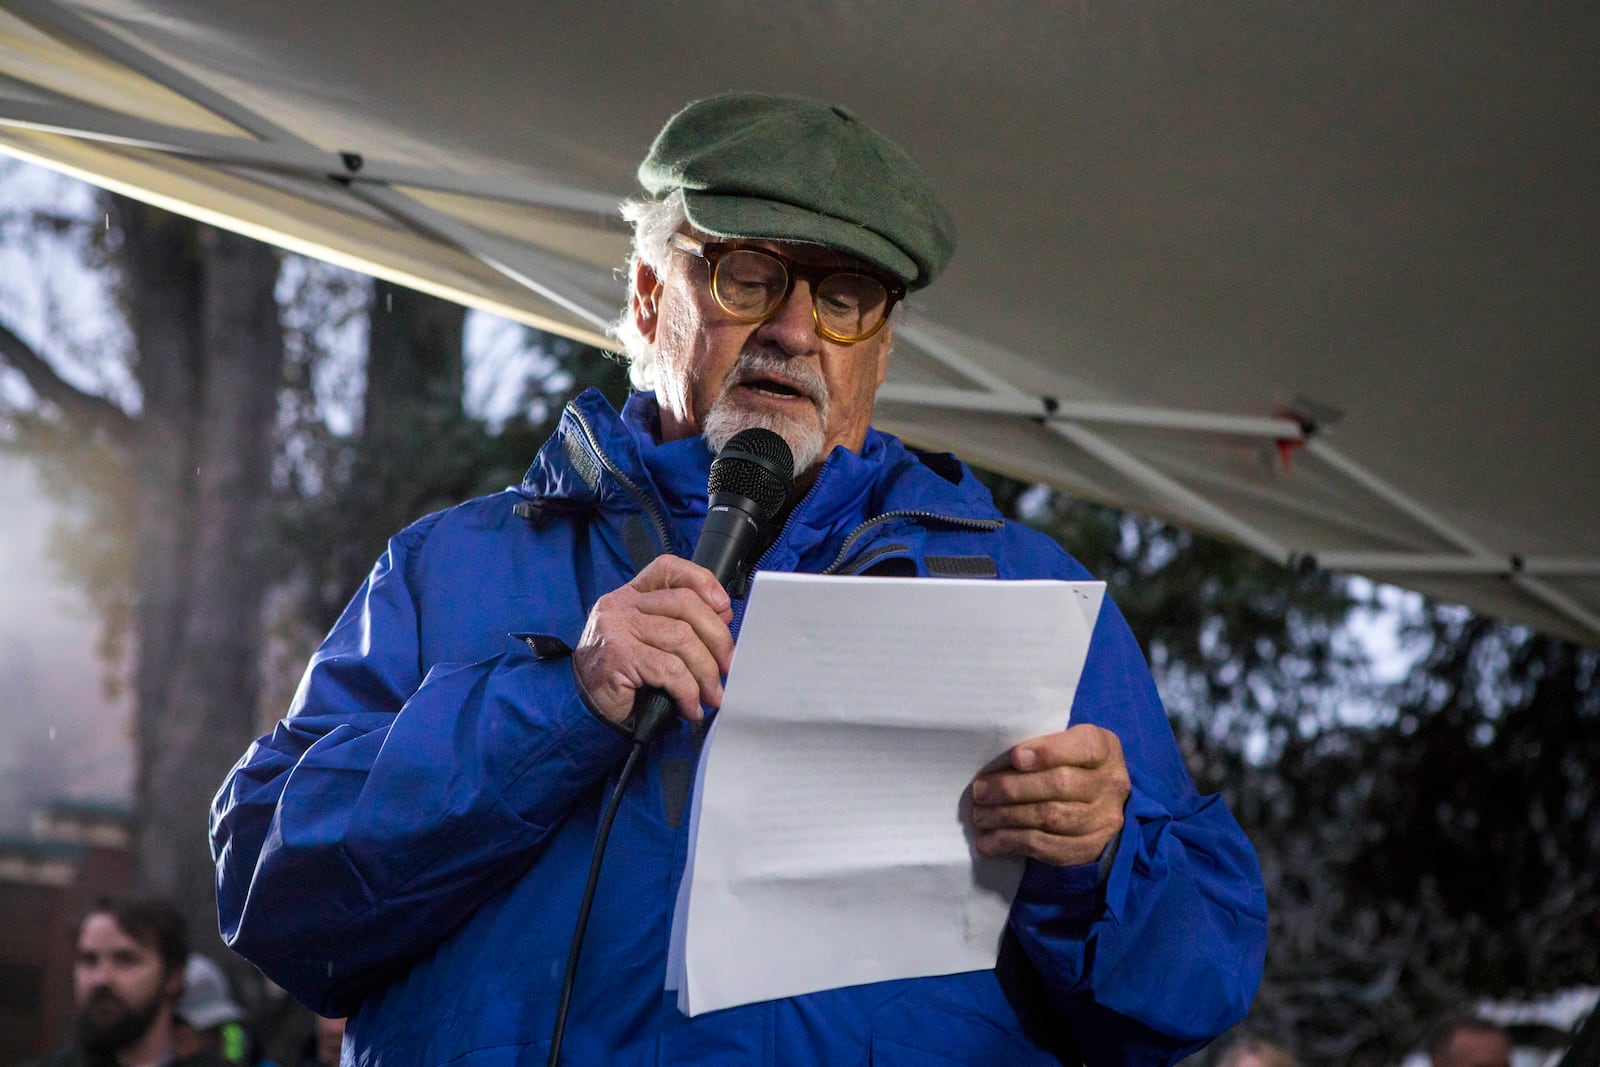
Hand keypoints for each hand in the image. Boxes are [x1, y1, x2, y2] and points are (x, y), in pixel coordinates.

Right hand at [572, 555, 733, 725]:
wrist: (581, 707)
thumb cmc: (620, 676)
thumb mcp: (649, 642)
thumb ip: (679, 624)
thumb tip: (722, 620)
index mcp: (630, 595)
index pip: (669, 568)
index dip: (702, 581)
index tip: (723, 607)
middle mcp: (621, 605)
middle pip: (685, 603)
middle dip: (717, 637)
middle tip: (728, 666)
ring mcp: (617, 628)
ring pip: (682, 638)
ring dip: (706, 671)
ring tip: (711, 694)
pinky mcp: (618, 656)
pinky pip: (669, 669)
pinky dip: (688, 691)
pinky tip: (690, 706)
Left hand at [969, 725, 1129, 866]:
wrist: (1099, 804)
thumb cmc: (1071, 765)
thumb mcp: (1067, 743)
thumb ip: (1042, 745)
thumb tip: (999, 762)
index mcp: (1104, 748)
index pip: (1083, 746)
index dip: (1048, 751)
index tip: (1015, 757)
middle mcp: (1110, 784)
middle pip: (1060, 784)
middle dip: (1013, 788)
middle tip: (980, 792)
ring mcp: (1103, 819)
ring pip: (1050, 817)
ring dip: (1007, 817)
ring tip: (979, 816)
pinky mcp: (1088, 848)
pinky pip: (1047, 848)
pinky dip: (1012, 843)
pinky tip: (989, 842)